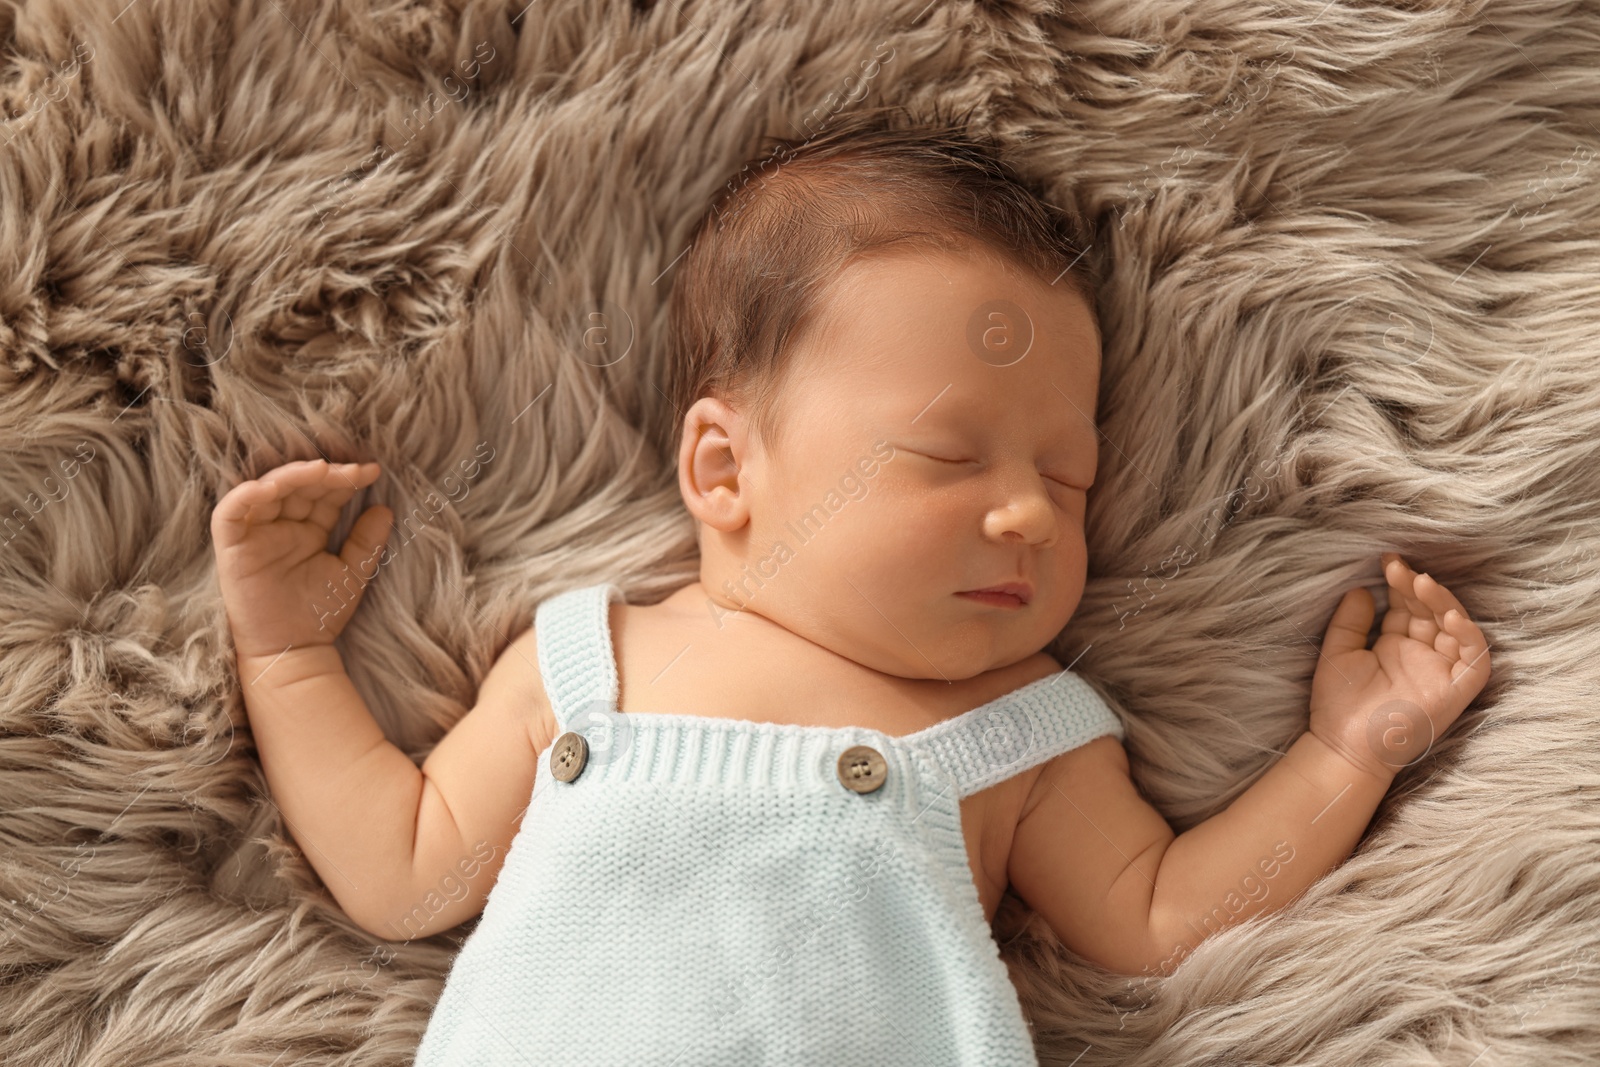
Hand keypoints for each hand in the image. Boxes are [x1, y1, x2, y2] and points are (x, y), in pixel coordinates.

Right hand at [210, 459, 392, 660]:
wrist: (295, 650)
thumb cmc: (320, 614)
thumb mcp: (352, 573)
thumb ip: (367, 541)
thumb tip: (385, 508)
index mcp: (308, 530)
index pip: (323, 493)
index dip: (344, 479)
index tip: (372, 471)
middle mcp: (280, 527)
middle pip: (297, 486)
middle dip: (323, 473)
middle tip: (352, 470)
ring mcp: (254, 535)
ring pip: (265, 490)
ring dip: (290, 475)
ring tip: (319, 469)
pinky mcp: (231, 548)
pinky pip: (229, 514)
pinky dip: (246, 496)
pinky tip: (272, 487)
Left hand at [1308, 552, 1490, 780]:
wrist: (1343, 747)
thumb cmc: (1339, 705)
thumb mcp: (1340, 652)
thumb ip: (1351, 621)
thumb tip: (1361, 588)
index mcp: (1397, 646)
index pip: (1407, 606)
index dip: (1401, 583)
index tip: (1387, 560)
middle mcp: (1422, 655)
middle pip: (1431, 612)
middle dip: (1418, 587)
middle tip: (1398, 567)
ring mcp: (1440, 672)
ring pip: (1455, 628)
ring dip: (1442, 603)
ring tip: (1421, 582)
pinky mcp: (1456, 691)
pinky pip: (1474, 660)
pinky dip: (1468, 637)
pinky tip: (1449, 616)